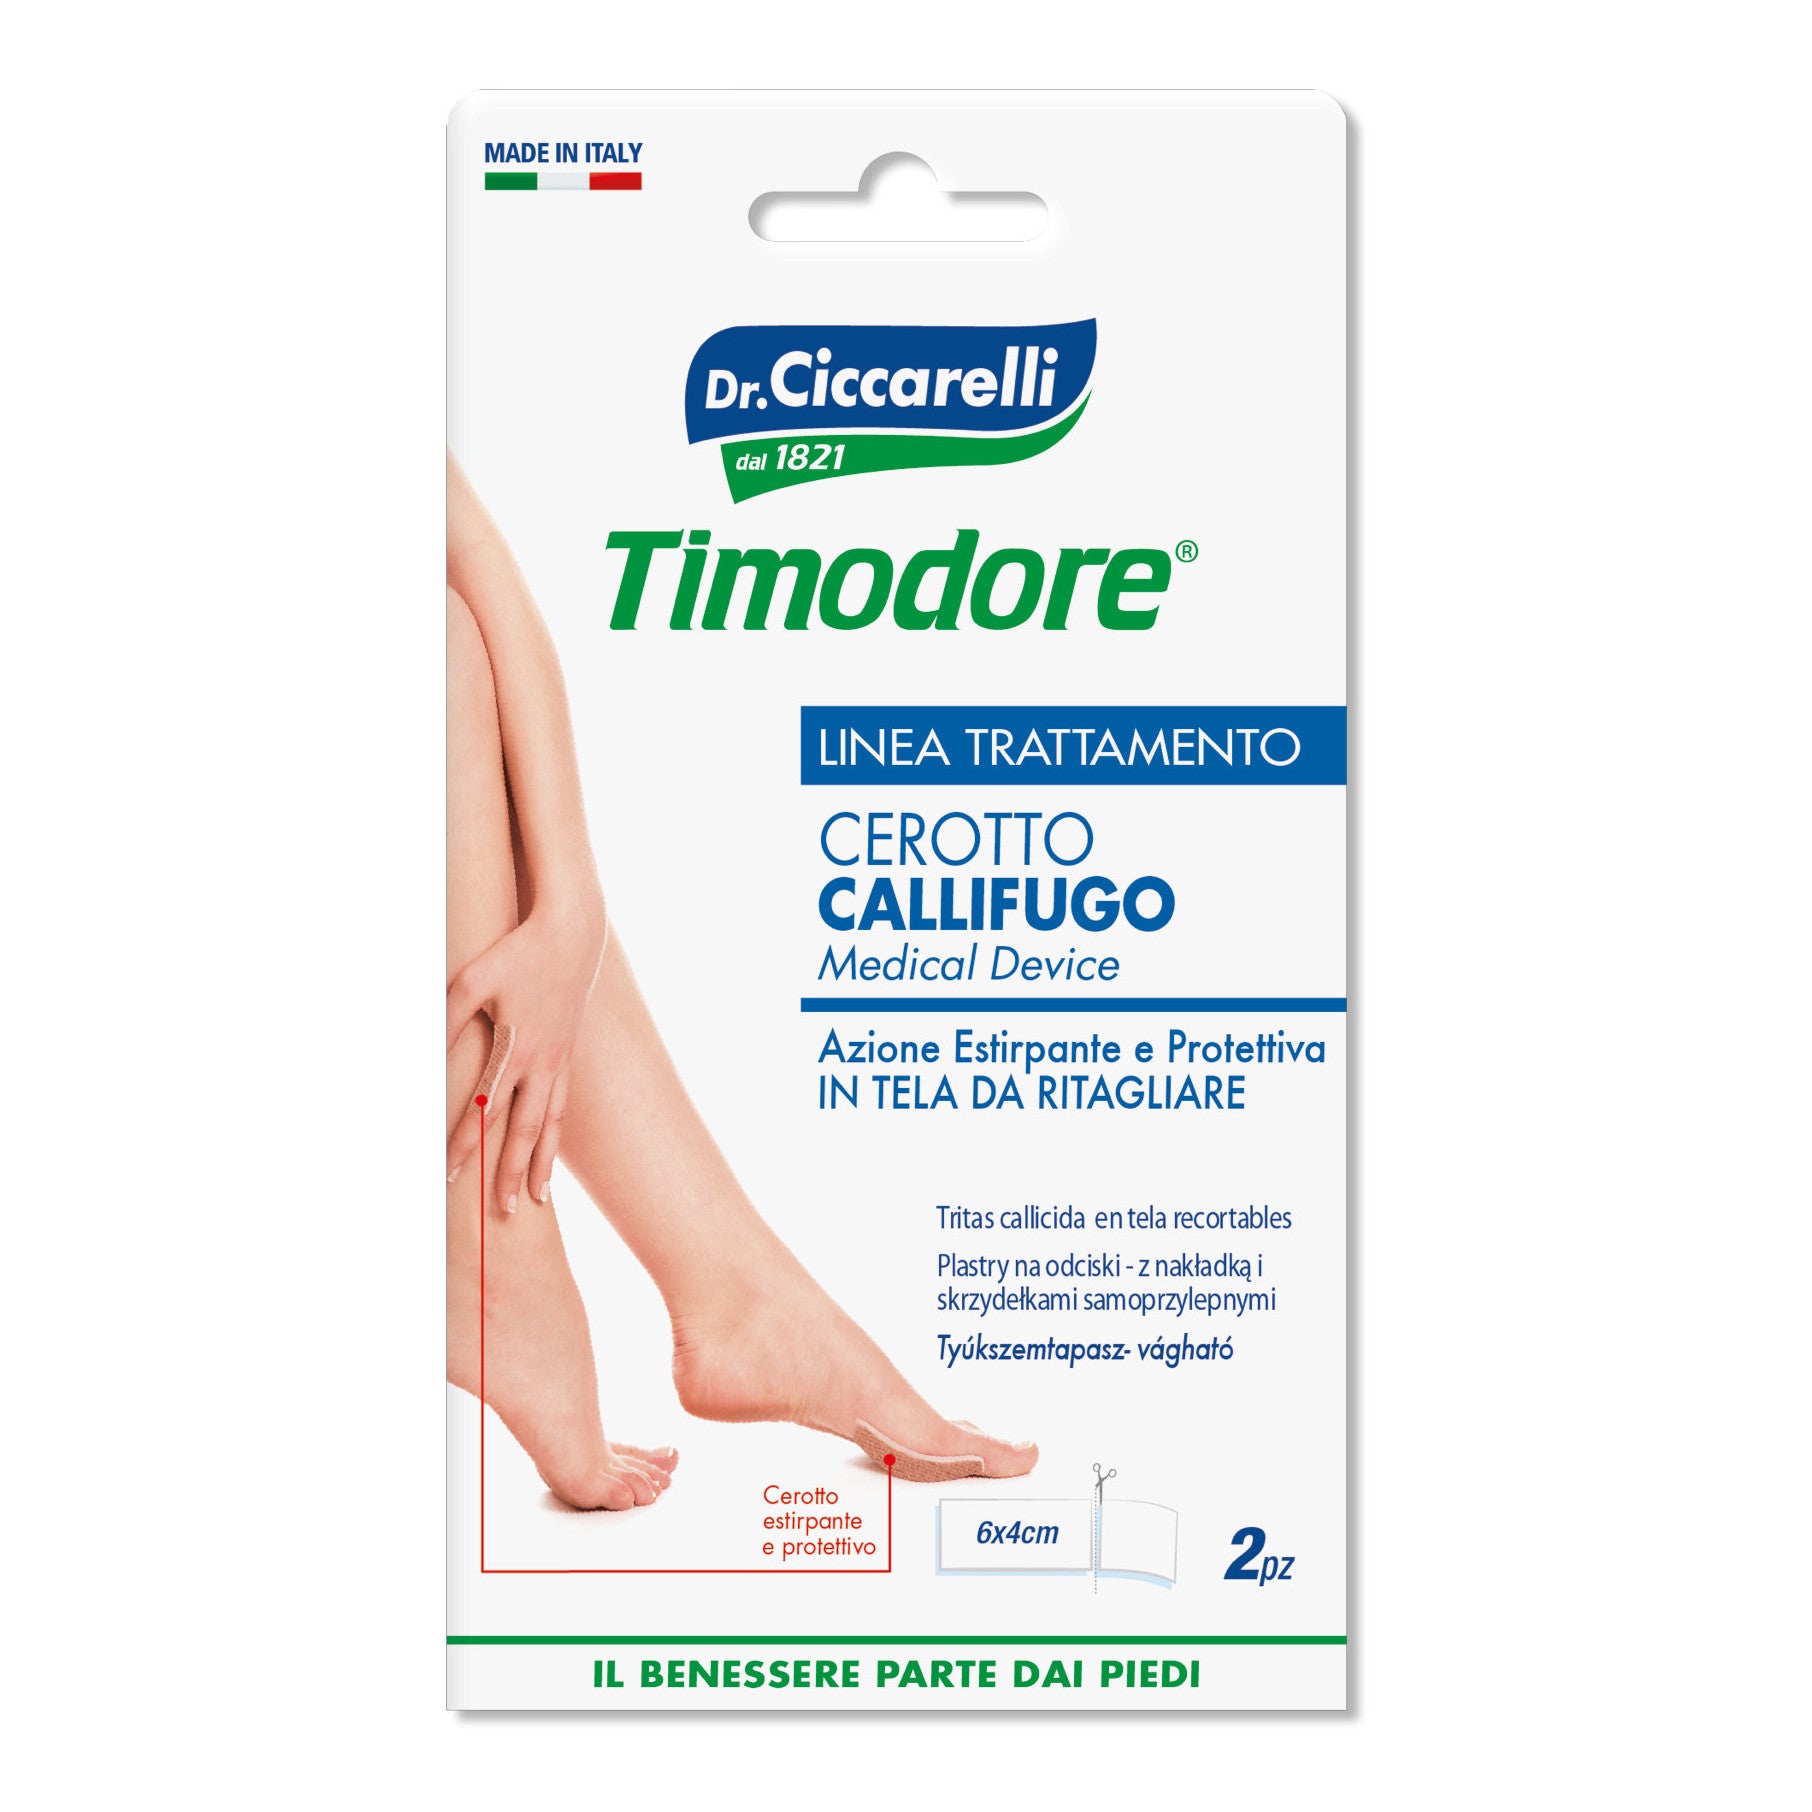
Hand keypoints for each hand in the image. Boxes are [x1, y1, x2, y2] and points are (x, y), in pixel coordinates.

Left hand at [446, 901, 604, 1208]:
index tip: (446, 1174)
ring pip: (549, 1125)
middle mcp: (541, 1063)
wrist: (573, 935)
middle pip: (524, 1131)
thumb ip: (446, 1020)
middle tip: (500, 1212)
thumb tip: (424, 1058)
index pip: (484, 1109)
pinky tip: (548, 1149)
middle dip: (510, 1173)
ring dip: (540, 1164)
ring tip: (535, 1198)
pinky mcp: (567, 1055)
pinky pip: (562, 1105)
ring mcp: (559, 1061)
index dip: (463, 1143)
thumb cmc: (516, 954)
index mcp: (515, 1048)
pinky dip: (554, 1134)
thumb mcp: (471, 982)